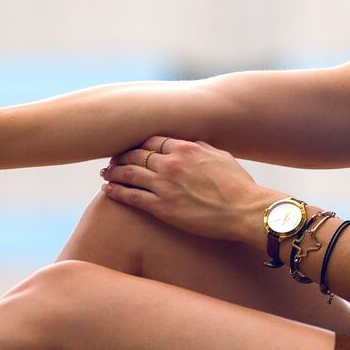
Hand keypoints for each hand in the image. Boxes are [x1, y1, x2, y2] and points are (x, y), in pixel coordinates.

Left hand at [101, 137, 277, 246]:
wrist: (243, 210)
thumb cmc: (237, 184)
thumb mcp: (221, 157)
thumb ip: (201, 149)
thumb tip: (190, 144)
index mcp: (187, 148)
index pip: (152, 140)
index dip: (139, 143)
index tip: (132, 147)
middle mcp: (172, 163)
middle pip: (136, 154)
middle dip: (122, 155)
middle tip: (113, 159)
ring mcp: (164, 185)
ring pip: (129, 173)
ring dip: (114, 172)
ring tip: (106, 173)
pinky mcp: (161, 207)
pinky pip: (131, 196)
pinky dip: (116, 191)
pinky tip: (108, 190)